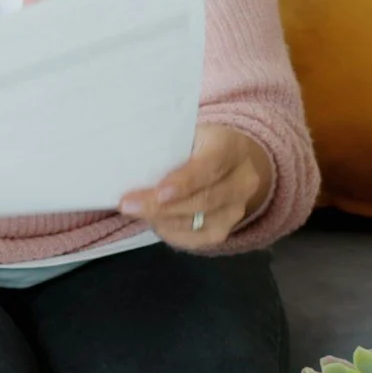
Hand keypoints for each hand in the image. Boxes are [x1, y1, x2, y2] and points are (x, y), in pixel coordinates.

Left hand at [117, 125, 275, 251]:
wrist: (226, 162)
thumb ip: (166, 147)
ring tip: (134, 211)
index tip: (160, 192)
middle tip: (128, 205)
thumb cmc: (196, 144)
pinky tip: (153, 222)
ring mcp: (236, 209)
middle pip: (203, 200)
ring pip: (198, 223)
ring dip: (161, 220)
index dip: (186, 182)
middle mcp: (242, 181)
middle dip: (162, 206)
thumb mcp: (185, 133)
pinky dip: (170, 232)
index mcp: (232, 147)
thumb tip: (131, 164)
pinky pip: (195, 239)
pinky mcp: (225, 230)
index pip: (211, 166)